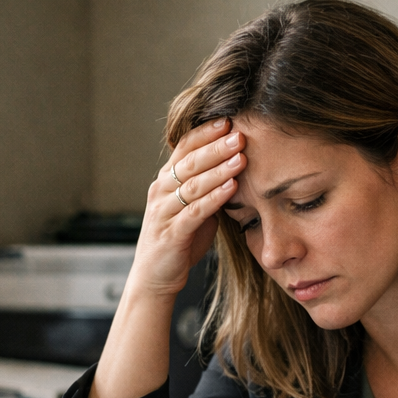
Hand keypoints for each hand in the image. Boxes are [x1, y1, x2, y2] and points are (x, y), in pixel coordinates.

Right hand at [131, 118, 246, 296]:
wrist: (155, 277)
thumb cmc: (179, 240)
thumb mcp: (195, 208)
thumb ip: (209, 188)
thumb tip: (237, 165)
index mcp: (167, 180)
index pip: (185, 147)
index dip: (206, 132)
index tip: (229, 119)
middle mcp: (161, 191)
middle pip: (190, 161)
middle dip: (217, 146)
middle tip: (240, 134)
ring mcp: (163, 211)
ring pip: (193, 183)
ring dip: (219, 169)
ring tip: (241, 157)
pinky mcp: (171, 233)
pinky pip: (195, 211)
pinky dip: (214, 198)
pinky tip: (231, 187)